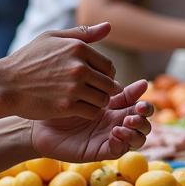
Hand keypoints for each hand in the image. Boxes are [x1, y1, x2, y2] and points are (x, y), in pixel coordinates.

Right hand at [0, 22, 122, 120]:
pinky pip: (92, 112)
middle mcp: (79, 67)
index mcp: (78, 48)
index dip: (106, 75)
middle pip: (109, 84)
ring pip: (103, 99)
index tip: (96, 79)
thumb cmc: (28, 59)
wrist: (5, 84)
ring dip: (98, 102)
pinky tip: (79, 109)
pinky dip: (89, 112)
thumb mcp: (52, 38)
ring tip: (87, 101)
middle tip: (94, 93)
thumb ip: (83, 34)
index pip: (108, 66)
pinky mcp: (67, 106)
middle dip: (105, 90)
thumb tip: (109, 26)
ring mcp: (73, 88)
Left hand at [32, 79, 153, 161]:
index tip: (142, 85)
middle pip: (144, 119)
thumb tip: (106, 35)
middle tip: (138, 108)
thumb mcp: (78, 83)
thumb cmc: (56, 100)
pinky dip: (123, 142)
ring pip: (138, 138)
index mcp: (113, 105)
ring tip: (126, 122)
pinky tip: (115, 133)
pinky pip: (120, 150)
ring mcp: (109, 137)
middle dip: (146, 113)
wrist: (39, 123)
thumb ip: (94, 68)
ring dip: (138, 130)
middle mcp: (115, 121)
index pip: (136, 100)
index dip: (141, 94)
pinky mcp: (100, 151)